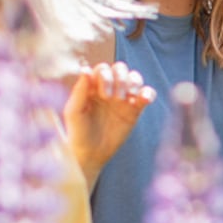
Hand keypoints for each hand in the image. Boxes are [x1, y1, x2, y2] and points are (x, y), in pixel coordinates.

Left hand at [65, 61, 154, 182]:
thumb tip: (86, 69)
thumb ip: (79, 90)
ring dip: (134, 83)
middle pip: (120, 68)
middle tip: (114, 98)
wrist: (91, 153)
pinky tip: (144, 100)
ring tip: (129, 97)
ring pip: (135, 78)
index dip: (105, 77)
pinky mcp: (135, 109)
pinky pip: (147, 94)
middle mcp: (109, 88)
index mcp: (92, 86)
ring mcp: (123, 98)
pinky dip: (149, 93)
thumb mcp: (74, 111)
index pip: (103, 68)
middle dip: (120, 78)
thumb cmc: (78, 132)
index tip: (102, 95)